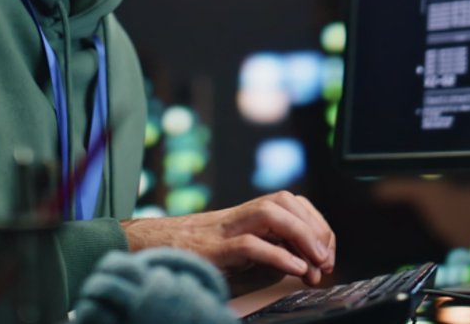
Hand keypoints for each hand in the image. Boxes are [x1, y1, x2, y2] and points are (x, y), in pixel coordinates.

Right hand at [119, 191, 335, 293]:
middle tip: (325, 259)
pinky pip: (249, 244)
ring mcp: (222, 230)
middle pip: (284, 200)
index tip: (326, 254)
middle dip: (314, 227)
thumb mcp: (234, 255)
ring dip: (301, 234)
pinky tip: (294, 270)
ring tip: (316, 262)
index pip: (289, 203)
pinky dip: (278, 256)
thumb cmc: (189, 257)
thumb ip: (265, 254)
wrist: (144, 251)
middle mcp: (235, 216)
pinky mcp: (211, 250)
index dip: (315, 224)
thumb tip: (301, 264)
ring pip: (269, 212)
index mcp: (242, 216)